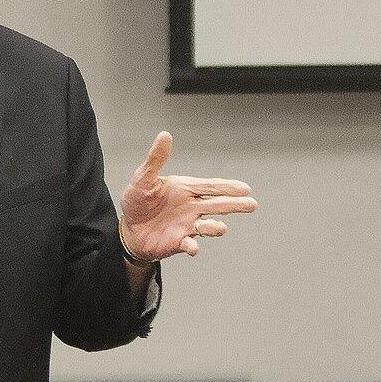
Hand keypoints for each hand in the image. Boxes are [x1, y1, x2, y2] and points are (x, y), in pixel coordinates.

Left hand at [120, 132, 256, 259]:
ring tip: (220, 228)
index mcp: (186, 189)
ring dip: (215, 227)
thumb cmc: (138, 201)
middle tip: (251, 204)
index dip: (227, 187)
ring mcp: (187, 225)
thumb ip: (155, 159)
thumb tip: (164, 135)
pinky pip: (190, 244)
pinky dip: (193, 246)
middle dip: (234, 205)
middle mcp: (192, 207)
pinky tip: (193, 246)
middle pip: (217, 205)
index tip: (244, 188)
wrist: (129, 228)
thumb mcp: (143, 179)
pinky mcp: (179, 242)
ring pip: (208, 226)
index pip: (210, 186)